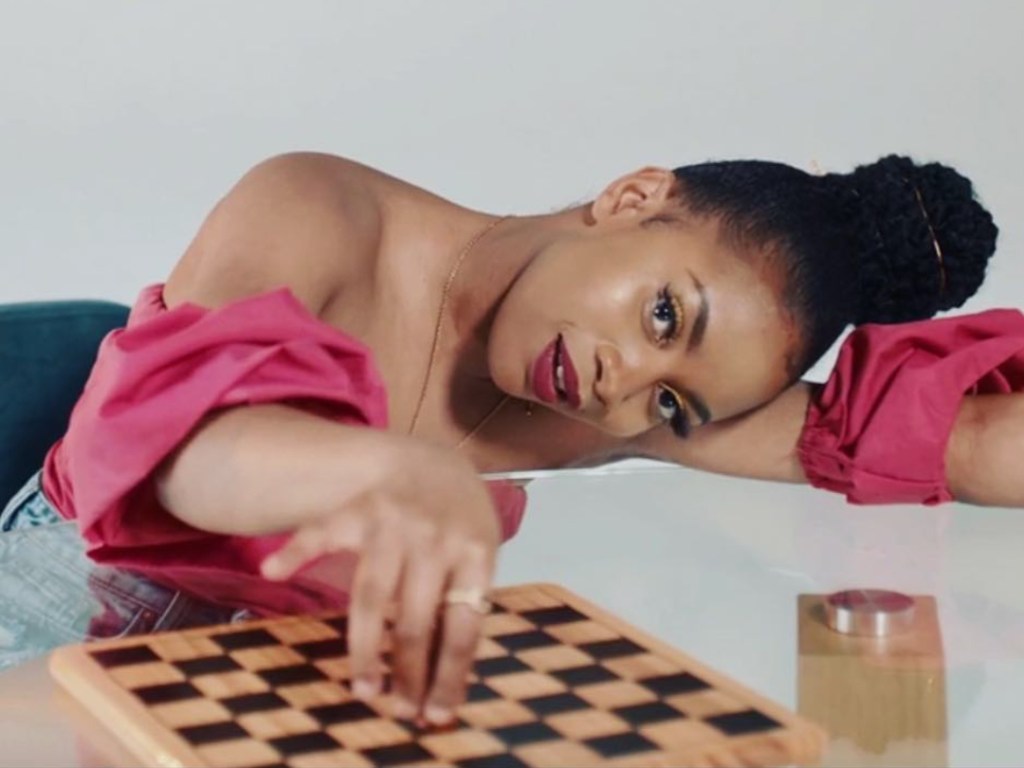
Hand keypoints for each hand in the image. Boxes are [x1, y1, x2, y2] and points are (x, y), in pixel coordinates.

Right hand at [259, 442, 500, 724]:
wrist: (435, 461)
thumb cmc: (461, 520)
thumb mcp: (480, 551)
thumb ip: (465, 598)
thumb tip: (449, 675)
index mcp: (475, 550)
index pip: (463, 624)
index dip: (450, 673)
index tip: (436, 711)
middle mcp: (434, 537)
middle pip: (416, 618)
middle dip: (408, 671)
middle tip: (398, 709)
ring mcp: (394, 521)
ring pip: (372, 595)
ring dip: (366, 647)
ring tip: (363, 686)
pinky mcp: (358, 508)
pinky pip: (323, 531)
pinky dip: (297, 550)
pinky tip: (274, 571)